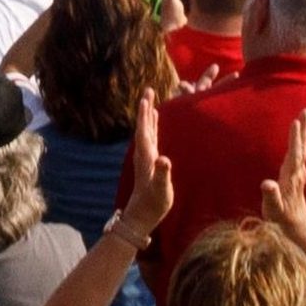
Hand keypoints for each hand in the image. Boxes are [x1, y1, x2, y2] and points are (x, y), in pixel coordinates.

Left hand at [116, 99, 177, 243]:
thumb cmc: (153, 204)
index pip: (145, 131)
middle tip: (148, 90)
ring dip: (148, 114)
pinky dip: (153, 126)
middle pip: (144, 126)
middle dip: (146, 108)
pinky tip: (155, 120)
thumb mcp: (161, 190)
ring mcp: (146, 157)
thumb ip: (162, 174)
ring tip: (150, 99)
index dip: (146, 115)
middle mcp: (144, 154)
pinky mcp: (150, 161)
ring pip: (147, 130)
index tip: (146, 98)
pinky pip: (151, 137)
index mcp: (146, 157)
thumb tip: (164, 160)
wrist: (142, 215)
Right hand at [252, 112, 305, 246]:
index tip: (295, 122)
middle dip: (303, 129)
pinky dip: (299, 141)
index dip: (294, 138)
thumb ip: (271, 195)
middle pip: (301, 147)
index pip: (294, 154)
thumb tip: (267, 184)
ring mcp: (299, 173)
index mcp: (291, 177)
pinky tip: (299, 136)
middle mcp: (297, 172)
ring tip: (304, 117)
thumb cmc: (280, 218)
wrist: (295, 226)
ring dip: (303, 132)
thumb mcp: (272, 209)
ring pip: (301, 148)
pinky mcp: (297, 174)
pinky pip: (299, 153)